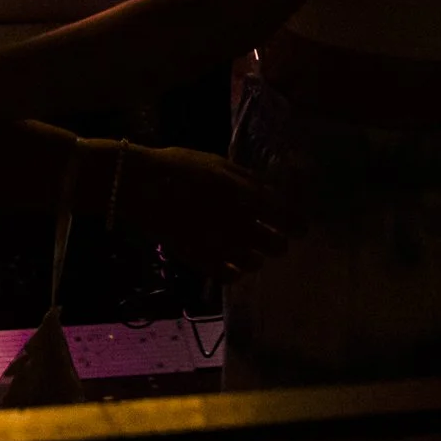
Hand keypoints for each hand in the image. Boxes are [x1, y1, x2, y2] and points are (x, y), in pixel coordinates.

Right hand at [113, 145, 294, 281]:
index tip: (298, 227)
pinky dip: (233, 271)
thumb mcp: (220, 164)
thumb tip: (274, 192)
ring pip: (255, 263)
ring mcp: (221, 246)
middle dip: (277, 242)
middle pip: (277, 246)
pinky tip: (228, 261)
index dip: (298, 225)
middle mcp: (241, 224)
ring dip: (254, 256)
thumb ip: (250, 180)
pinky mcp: (201, 260)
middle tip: (270, 237)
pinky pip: (230, 276)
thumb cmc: (181, 167)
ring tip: (245, 248)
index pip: (290, 219)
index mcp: (249, 197)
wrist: (142, 185)